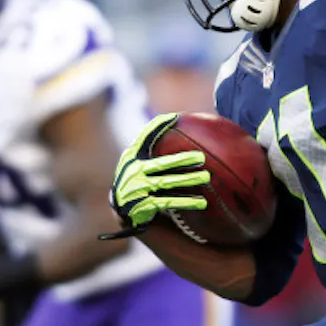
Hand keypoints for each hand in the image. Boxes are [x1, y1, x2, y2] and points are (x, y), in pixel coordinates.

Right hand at [107, 113, 210, 235]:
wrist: (120, 208)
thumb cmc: (136, 180)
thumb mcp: (136, 162)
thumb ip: (151, 149)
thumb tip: (177, 128)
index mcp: (133, 157)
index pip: (145, 137)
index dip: (158, 126)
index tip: (175, 117)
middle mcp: (135, 171)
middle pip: (162, 163)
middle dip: (182, 159)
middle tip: (201, 157)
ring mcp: (139, 188)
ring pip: (167, 182)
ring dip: (187, 180)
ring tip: (206, 177)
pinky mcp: (144, 205)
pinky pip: (169, 202)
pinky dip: (185, 202)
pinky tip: (201, 202)